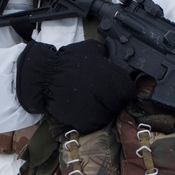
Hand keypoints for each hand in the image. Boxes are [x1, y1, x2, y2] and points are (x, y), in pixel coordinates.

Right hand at [16, 39, 136, 132]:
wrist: (45, 77)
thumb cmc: (67, 61)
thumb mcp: (91, 49)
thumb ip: (106, 54)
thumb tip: (114, 56)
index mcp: (113, 79)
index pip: (129, 91)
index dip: (122, 90)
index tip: (115, 90)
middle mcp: (109, 96)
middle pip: (120, 105)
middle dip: (114, 101)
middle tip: (103, 97)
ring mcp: (98, 111)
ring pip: (110, 116)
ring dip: (103, 111)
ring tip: (92, 103)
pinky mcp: (87, 123)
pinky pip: (96, 124)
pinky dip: (92, 120)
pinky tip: (83, 110)